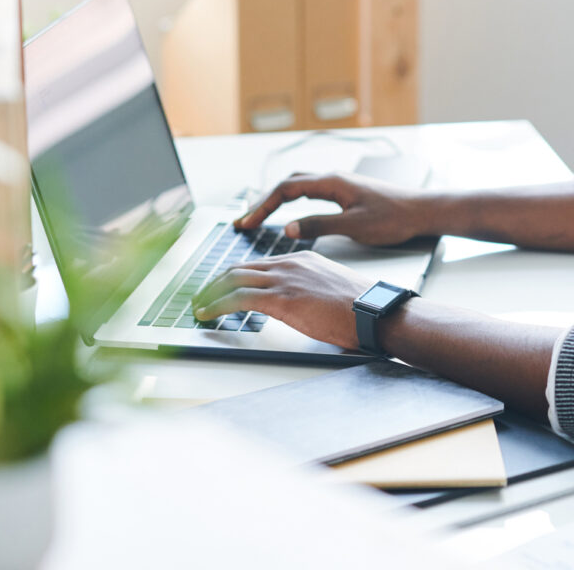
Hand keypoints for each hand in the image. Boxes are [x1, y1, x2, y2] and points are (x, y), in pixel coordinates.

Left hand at [191, 251, 375, 349]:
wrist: (375, 311)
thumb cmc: (361, 307)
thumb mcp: (331, 289)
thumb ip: (310, 290)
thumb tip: (300, 305)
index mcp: (302, 259)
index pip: (258, 264)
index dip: (234, 275)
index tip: (221, 286)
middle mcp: (289, 263)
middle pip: (240, 267)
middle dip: (215, 282)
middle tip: (202, 295)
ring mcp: (284, 279)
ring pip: (233, 279)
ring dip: (210, 294)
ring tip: (198, 306)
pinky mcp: (281, 298)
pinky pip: (238, 298)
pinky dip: (216, 305)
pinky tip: (206, 313)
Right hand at [234, 172, 433, 245]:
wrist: (423, 211)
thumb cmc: (395, 218)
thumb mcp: (354, 226)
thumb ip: (319, 226)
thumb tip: (287, 229)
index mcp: (332, 183)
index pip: (285, 190)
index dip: (262, 207)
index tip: (246, 223)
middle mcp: (333, 178)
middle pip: (288, 184)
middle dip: (263, 202)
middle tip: (245, 221)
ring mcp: (340, 184)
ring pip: (299, 186)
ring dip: (277, 200)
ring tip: (260, 217)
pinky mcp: (347, 192)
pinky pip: (311, 192)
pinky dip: (293, 201)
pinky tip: (290, 214)